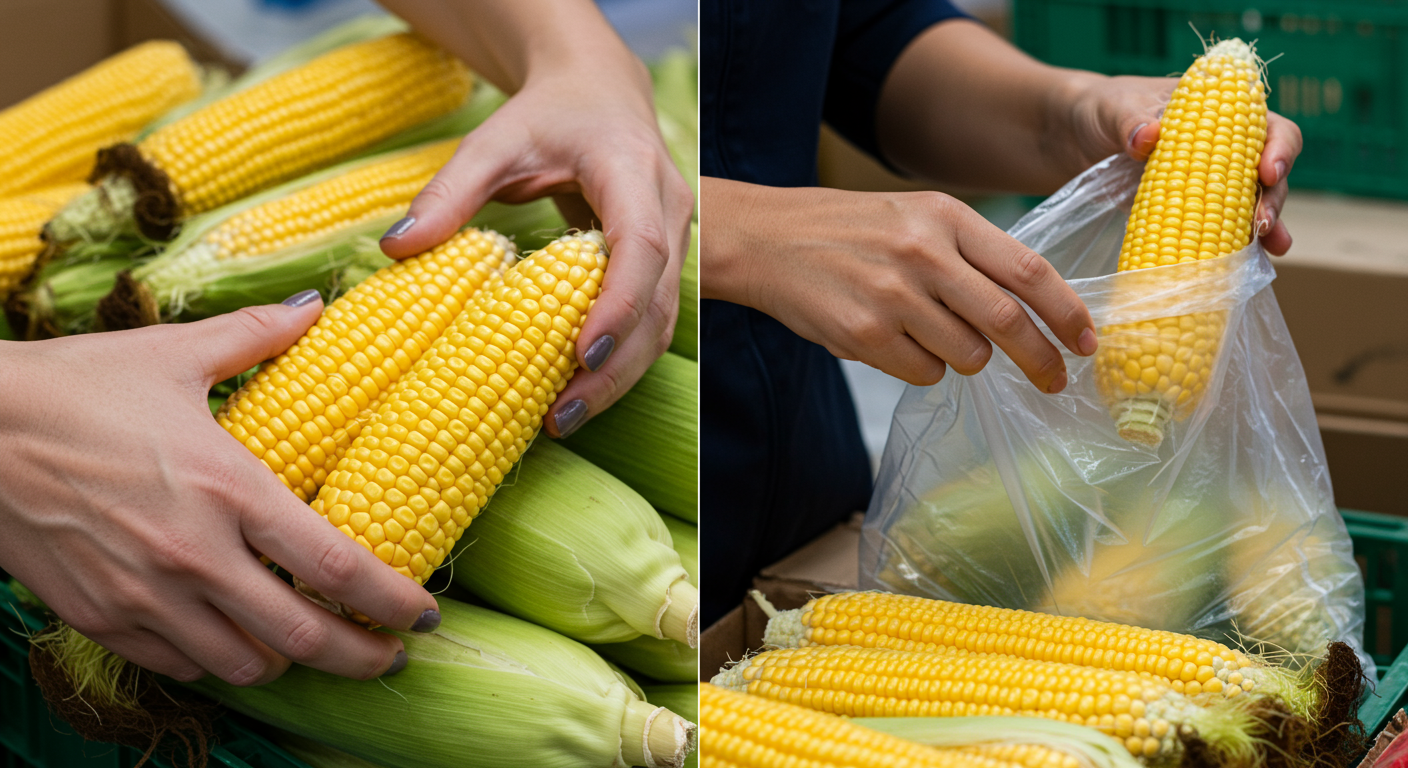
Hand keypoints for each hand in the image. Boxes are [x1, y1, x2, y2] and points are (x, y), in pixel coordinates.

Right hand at [0, 298, 439, 684]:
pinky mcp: (99, 617)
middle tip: (387, 656)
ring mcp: (144, 595)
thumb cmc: (75, 386)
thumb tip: (317, 307)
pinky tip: (232, 638)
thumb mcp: (173, 354)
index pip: (336, 567)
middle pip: (301, 637)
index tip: (422, 612)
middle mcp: (194, 554)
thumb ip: (258, 335)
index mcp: (228, 488)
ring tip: (308, 642)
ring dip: (287, 660)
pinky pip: (178, 665)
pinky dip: (217, 661)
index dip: (390, 601)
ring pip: (243, 663)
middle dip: (359, 656)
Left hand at [378, 37, 692, 438]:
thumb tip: (395, 246)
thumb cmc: (549, 115)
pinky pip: (652, 322)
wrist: (602, 93)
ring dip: (620, 378)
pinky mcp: (667, 265)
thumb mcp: (494, 141)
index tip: (583, 354)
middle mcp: (668, 208)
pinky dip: (620, 362)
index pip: (641, 246)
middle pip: (659, 304)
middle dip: (616, 367)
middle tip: (562, 416)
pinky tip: (576, 392)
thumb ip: (449, 190)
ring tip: (563, 419)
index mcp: (632, 170)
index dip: (618, 304)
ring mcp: (677, 240)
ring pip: (663, 323)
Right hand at [701, 178, 1096, 390]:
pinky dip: (923, 368)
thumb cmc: (849, 231)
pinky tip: (893, 342)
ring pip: (968, 355)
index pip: (1029, 269)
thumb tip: (1036, 307)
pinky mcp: (865, 334)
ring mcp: (893, 296)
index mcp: (945, 217)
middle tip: (1055, 381)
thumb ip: (971, 253)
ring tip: (933, 337)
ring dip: (966, 359)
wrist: (767, 239)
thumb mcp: (916, 218)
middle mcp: (923, 253)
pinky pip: (924, 372)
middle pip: (1008, 322)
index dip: (1068, 312)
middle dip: (1041, 359)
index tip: (1087, 341)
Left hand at [1062, 73, 1302, 254]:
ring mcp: (1206, 180)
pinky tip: (1245, 263)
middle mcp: (1222, 147)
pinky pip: (1217, 227)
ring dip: (1265, 226)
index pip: (1268, 126)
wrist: (1069, 139)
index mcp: (1218, 111)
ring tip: (1272, 248)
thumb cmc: (1099, 110)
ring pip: (1251, 203)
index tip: (1267, 173)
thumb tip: (1148, 137)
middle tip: (1263, 223)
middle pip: (1267, 172)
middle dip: (1273, 198)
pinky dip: (1232, 244)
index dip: (1278, 149)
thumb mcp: (1112, 108)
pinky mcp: (1186, 209)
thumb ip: (1131, 121)